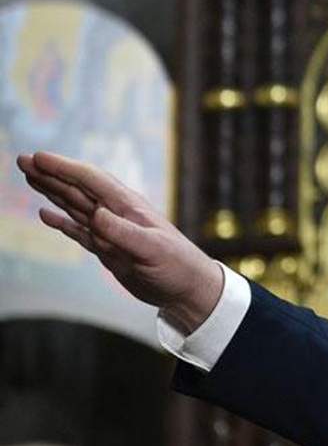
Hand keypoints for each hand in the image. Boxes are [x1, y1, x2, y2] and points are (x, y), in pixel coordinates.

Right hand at [15, 151, 223, 333]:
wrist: (186, 288)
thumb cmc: (176, 265)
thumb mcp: (152, 249)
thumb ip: (123, 232)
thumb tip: (96, 215)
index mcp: (127, 207)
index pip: (91, 180)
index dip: (64, 168)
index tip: (38, 158)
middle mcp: (116, 214)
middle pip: (77, 188)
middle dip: (50, 173)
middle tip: (22, 160)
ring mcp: (110, 230)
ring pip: (74, 205)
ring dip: (52, 191)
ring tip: (30, 177)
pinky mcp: (107, 248)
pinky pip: (78, 230)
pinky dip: (61, 222)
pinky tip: (45, 214)